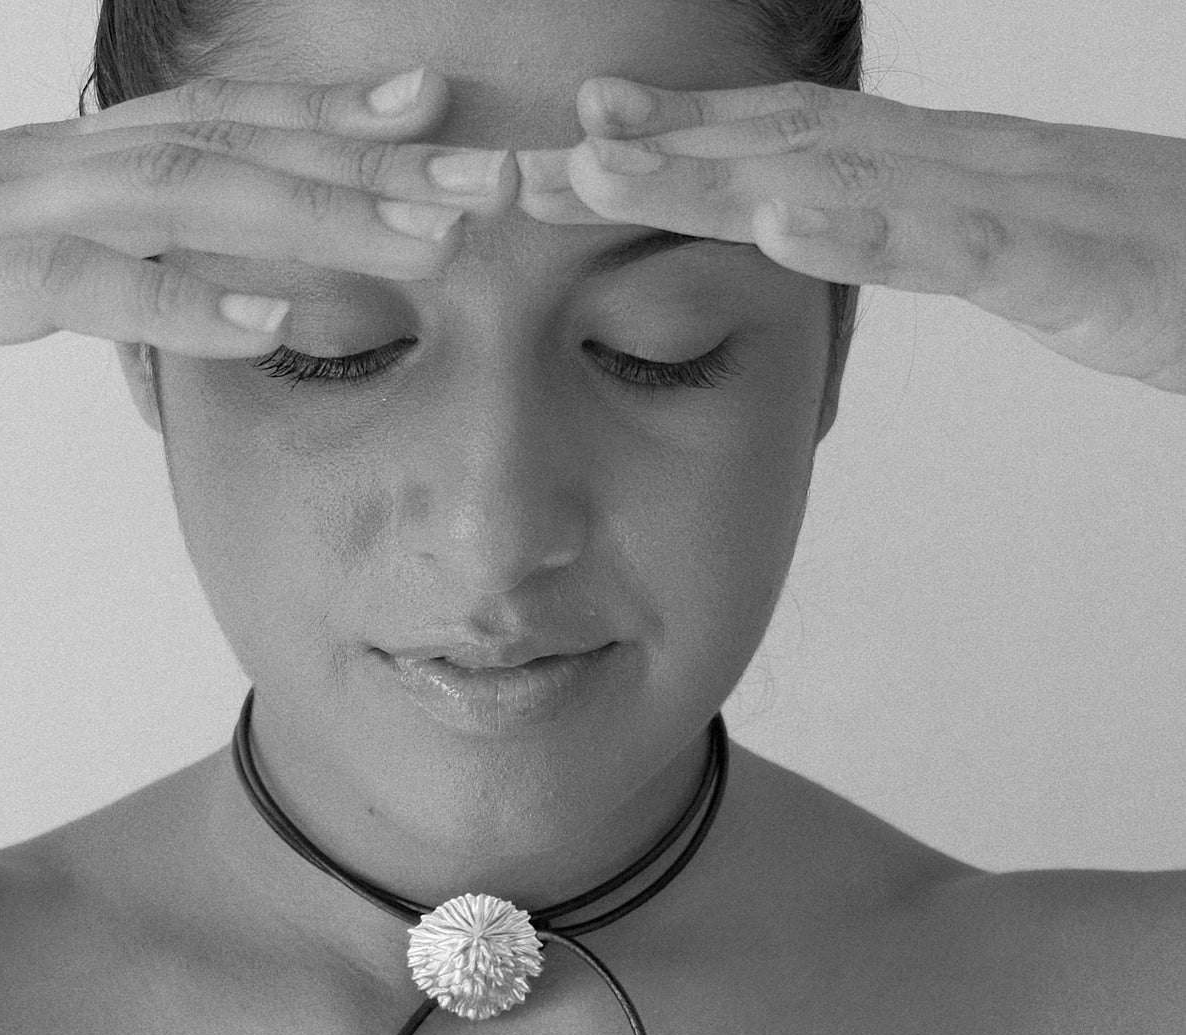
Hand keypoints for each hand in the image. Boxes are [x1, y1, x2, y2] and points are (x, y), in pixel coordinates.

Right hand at [0, 67, 515, 453]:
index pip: (202, 125)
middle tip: (484, 178)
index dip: (322, 116)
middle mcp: (22, 171)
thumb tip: (142, 287)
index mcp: (32, 168)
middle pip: (221, 147)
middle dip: (364, 162)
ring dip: (313, 216)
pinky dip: (185, 302)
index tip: (428, 121)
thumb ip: (55, 272)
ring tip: (428, 243)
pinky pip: (79, 290)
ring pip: (174, 200)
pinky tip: (276, 321)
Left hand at [516, 77, 1185, 394]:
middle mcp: (965, 168)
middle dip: (652, 149)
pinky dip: (860, 230)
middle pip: (784, 146)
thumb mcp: (1022, 255)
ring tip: (601, 170)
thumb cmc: (1161, 268)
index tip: (571, 155)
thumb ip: (930, 240)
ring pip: (840, 177)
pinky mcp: (1065, 262)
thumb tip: (836, 237)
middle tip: (532, 158)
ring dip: (713, 171)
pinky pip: (954, 241)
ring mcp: (1013, 205)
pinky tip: (776, 227)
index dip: (677, 145)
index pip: (790, 148)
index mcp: (948, 174)